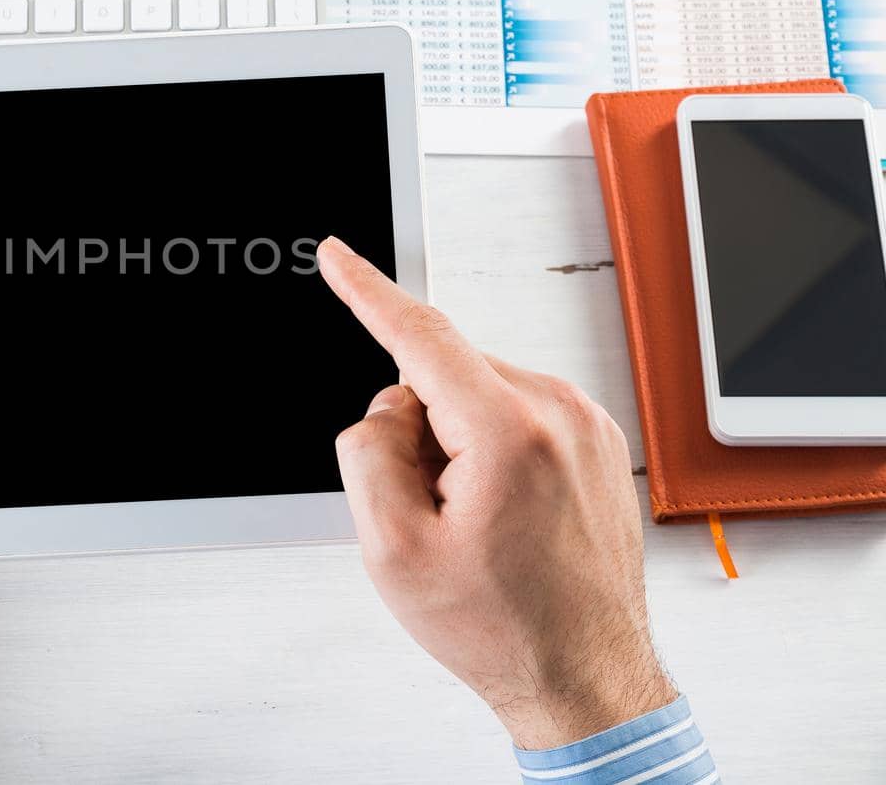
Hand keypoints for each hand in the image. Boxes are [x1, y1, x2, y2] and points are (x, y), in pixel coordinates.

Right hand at [317, 237, 674, 750]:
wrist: (584, 678)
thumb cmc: (501, 626)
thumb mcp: (391, 550)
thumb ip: (368, 451)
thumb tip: (389, 408)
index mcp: (509, 432)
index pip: (420, 335)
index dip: (366, 291)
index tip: (338, 257)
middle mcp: (560, 413)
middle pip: (441, 375)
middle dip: (416, 428)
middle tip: (431, 510)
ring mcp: (587, 425)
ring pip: (475, 395)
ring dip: (454, 443)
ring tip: (474, 522)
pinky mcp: (598, 440)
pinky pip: (513, 416)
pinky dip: (488, 450)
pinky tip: (501, 516)